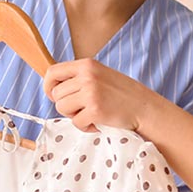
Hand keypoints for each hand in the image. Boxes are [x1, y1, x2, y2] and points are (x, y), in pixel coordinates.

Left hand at [42, 58, 161, 133]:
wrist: (144, 107)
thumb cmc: (122, 94)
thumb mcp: (99, 75)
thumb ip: (78, 78)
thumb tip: (52, 87)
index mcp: (86, 64)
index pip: (52, 72)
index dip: (48, 86)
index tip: (53, 96)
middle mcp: (87, 76)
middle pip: (56, 94)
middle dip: (66, 105)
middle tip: (83, 108)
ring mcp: (91, 92)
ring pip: (61, 108)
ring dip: (74, 115)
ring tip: (92, 114)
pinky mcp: (95, 110)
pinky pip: (75, 122)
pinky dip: (85, 126)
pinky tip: (98, 122)